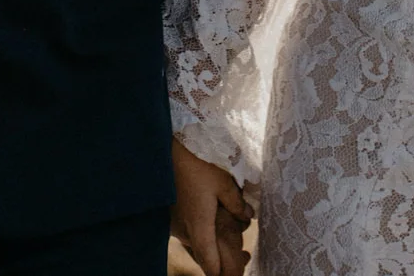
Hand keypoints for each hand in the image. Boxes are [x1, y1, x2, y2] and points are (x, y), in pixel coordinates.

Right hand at [169, 137, 251, 275]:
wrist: (165, 150)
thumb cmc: (195, 164)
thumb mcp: (223, 182)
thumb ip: (236, 203)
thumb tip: (248, 216)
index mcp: (199, 227)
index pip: (210, 265)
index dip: (223, 275)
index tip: (236, 274)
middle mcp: (185, 231)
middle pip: (204, 258)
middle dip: (225, 262)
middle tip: (246, 255)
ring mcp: (176, 224)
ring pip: (197, 245)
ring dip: (215, 246)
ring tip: (239, 242)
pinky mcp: (172, 216)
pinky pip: (190, 234)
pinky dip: (205, 235)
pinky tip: (217, 221)